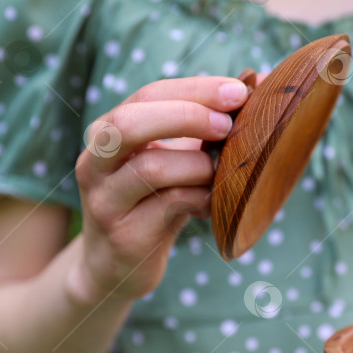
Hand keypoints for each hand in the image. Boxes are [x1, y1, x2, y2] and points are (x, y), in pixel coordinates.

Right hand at [70, 75, 251, 301]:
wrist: (115, 266)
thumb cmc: (153, 203)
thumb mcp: (170, 160)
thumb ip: (200, 129)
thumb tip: (257, 87)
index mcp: (107, 132)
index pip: (148, 95)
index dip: (195, 90)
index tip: (239, 92)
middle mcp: (96, 162)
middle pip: (131, 124)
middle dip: (187, 116)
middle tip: (227, 125)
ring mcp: (105, 200)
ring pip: (152, 168)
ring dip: (199, 166)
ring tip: (217, 173)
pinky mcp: (124, 235)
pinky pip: (170, 206)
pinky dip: (201, 199)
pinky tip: (210, 204)